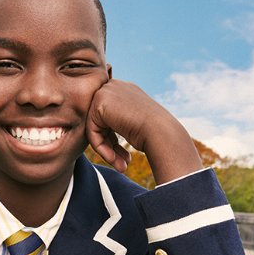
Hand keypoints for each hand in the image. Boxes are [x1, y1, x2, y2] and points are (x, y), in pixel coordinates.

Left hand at [86, 80, 201, 183]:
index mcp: (125, 91)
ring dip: (107, 151)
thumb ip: (118, 125)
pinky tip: (113, 159)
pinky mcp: (99, 103)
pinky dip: (101, 148)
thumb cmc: (155, 133)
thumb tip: (104, 136)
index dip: (114, 140)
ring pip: (95, 129)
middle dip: (109, 146)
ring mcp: (106, 93)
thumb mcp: (135, 125)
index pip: (108, 118)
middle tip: (122, 165)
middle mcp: (114, 88)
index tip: (125, 157)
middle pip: (100, 123)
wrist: (161, 131)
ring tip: (121, 166)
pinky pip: (92, 131)